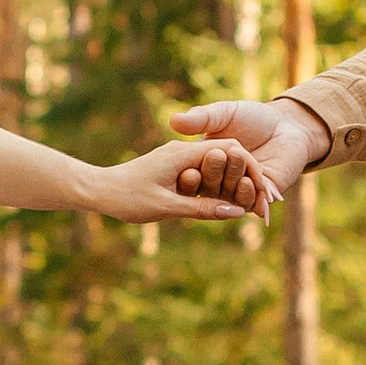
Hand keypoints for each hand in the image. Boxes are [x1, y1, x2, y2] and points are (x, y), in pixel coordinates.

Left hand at [83, 133, 271, 224]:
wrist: (97, 190)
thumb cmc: (126, 198)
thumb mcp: (166, 207)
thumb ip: (202, 209)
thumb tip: (236, 212)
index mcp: (185, 154)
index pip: (231, 152)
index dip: (252, 171)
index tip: (267, 191)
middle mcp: (184, 151)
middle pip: (227, 157)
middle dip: (249, 177)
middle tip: (268, 200)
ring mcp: (178, 159)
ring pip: (216, 167)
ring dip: (235, 183)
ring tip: (253, 204)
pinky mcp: (173, 169)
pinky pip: (204, 175)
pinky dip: (218, 188)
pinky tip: (227, 204)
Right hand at [171, 96, 327, 201]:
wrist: (286, 126)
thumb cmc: (252, 117)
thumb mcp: (224, 114)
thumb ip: (201, 118)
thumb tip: (174, 121)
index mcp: (205, 163)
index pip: (193, 174)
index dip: (190, 174)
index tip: (188, 168)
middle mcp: (219, 181)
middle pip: (211, 186)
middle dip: (214, 173)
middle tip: (218, 156)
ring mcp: (238, 191)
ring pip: (229, 196)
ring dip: (232, 183)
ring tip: (239, 167)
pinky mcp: (259, 198)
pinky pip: (250, 204)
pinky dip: (249, 197)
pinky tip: (250, 183)